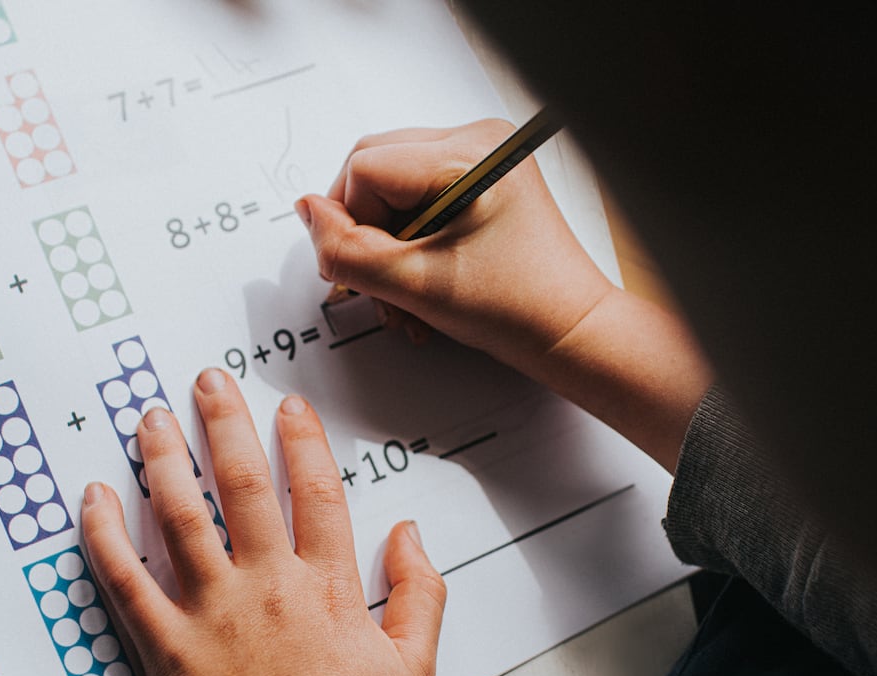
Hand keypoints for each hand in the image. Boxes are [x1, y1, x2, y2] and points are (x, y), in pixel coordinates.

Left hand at [80, 369, 447, 675]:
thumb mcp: (415, 671)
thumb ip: (419, 595)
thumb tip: (410, 536)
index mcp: (329, 589)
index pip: (316, 494)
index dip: (302, 442)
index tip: (289, 406)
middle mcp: (267, 587)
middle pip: (242, 486)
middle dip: (225, 425)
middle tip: (208, 382)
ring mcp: (212, 614)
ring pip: (180, 516)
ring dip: (162, 459)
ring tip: (150, 419)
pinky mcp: (166, 649)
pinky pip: (125, 580)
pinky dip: (103, 535)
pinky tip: (92, 498)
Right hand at [297, 119, 615, 379]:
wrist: (568, 332)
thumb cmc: (519, 309)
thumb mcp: (415, 286)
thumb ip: (348, 250)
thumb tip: (307, 213)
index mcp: (469, 155)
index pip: (365, 170)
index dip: (353, 225)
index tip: (372, 273)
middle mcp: (476, 142)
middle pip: (372, 170)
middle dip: (365, 235)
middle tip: (379, 284)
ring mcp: (478, 159)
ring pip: (388, 188)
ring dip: (384, 247)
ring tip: (404, 296)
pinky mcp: (477, 181)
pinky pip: (414, 197)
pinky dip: (406, 242)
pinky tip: (420, 280)